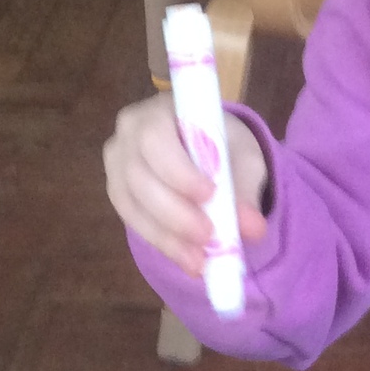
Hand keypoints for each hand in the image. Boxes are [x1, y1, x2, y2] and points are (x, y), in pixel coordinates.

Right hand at [103, 94, 267, 275]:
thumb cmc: (224, 144)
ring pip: (132, 204)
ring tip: (200, 260)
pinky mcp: (118, 192)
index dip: (177, 170)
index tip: (209, 194)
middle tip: (207, 237)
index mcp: (159, 110)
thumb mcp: (244, 159)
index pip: (155, 137)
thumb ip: (246, 189)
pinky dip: (162, 243)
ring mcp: (117, 164)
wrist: (207, 147)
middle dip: (174, 213)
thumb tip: (252, 229)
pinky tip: (188, 260)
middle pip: (139, 176)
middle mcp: (128, 133)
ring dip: (167, 236)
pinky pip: (133, 221)